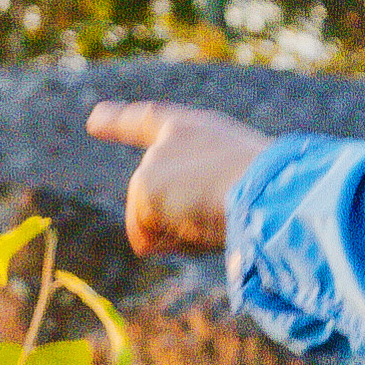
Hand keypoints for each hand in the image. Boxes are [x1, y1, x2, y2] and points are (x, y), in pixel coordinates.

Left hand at [85, 100, 272, 256]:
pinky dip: (172, 244)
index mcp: (195, 131)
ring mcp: (152, 164)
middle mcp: (168, 141)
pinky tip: (200, 222)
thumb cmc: (269, 196)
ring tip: (216, 212)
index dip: (119, 121)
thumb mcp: (236, 192)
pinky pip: (145, 241)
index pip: (149, 122)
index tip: (93, 119)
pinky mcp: (144, 188)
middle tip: (222, 211)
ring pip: (151, 225)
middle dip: (180, 225)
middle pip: (152, 203)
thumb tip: (146, 244)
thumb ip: (194, 206)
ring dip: (182, 235)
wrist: (271, 188)